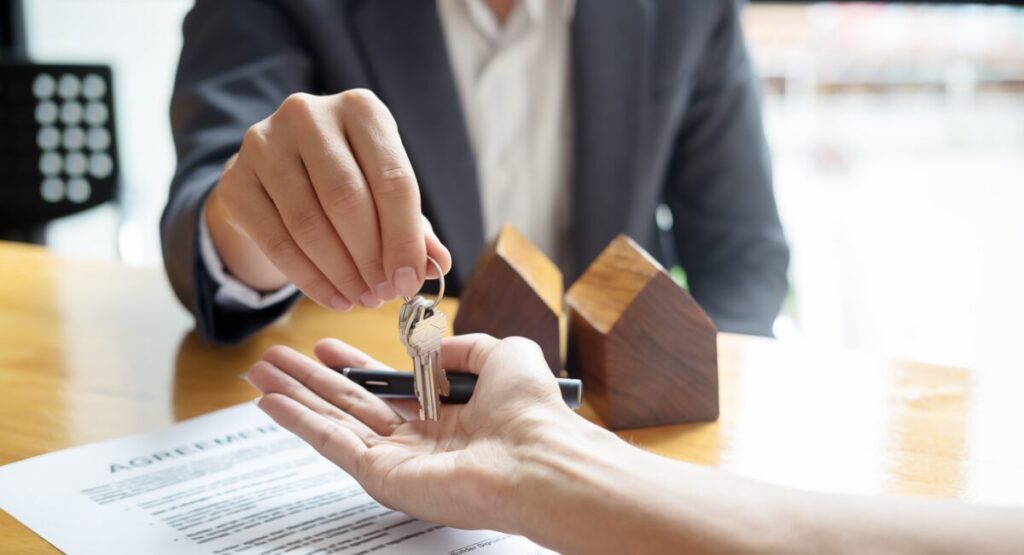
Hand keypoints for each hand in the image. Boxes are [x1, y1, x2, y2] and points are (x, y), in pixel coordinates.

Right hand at [204, 89, 451, 308]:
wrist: (276, 172)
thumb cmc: (347, 179)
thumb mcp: (385, 192)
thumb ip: (414, 226)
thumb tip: (438, 263)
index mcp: (361, 108)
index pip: (392, 179)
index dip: (404, 238)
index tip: (410, 280)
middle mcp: (309, 114)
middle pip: (347, 200)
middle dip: (371, 258)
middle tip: (384, 294)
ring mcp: (265, 143)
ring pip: (309, 224)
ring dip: (341, 273)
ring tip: (362, 298)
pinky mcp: (237, 179)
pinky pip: (277, 241)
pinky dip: (310, 279)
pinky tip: (334, 297)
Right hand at [245, 334, 578, 531]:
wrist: (538, 456)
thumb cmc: (531, 410)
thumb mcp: (503, 354)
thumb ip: (464, 346)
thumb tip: (434, 348)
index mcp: (446, 415)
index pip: (387, 388)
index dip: (354, 365)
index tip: (325, 345)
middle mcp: (418, 441)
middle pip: (350, 404)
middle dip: (310, 380)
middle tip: (273, 359)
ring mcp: (397, 461)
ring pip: (333, 422)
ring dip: (293, 397)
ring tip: (258, 373)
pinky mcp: (382, 477)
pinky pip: (332, 444)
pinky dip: (298, 421)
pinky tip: (270, 402)